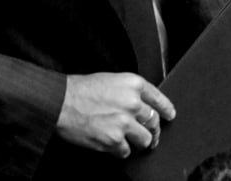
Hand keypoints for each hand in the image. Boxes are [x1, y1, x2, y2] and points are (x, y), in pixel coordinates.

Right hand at [55, 72, 174, 157]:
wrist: (61, 102)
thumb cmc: (80, 90)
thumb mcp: (110, 80)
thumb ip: (128, 91)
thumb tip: (140, 105)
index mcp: (133, 84)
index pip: (158, 99)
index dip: (166, 109)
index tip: (169, 116)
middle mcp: (132, 103)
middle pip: (154, 122)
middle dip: (154, 131)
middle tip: (150, 136)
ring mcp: (124, 122)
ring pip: (145, 140)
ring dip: (138, 142)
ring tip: (128, 141)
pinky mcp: (114, 140)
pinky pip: (126, 151)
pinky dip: (120, 150)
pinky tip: (112, 144)